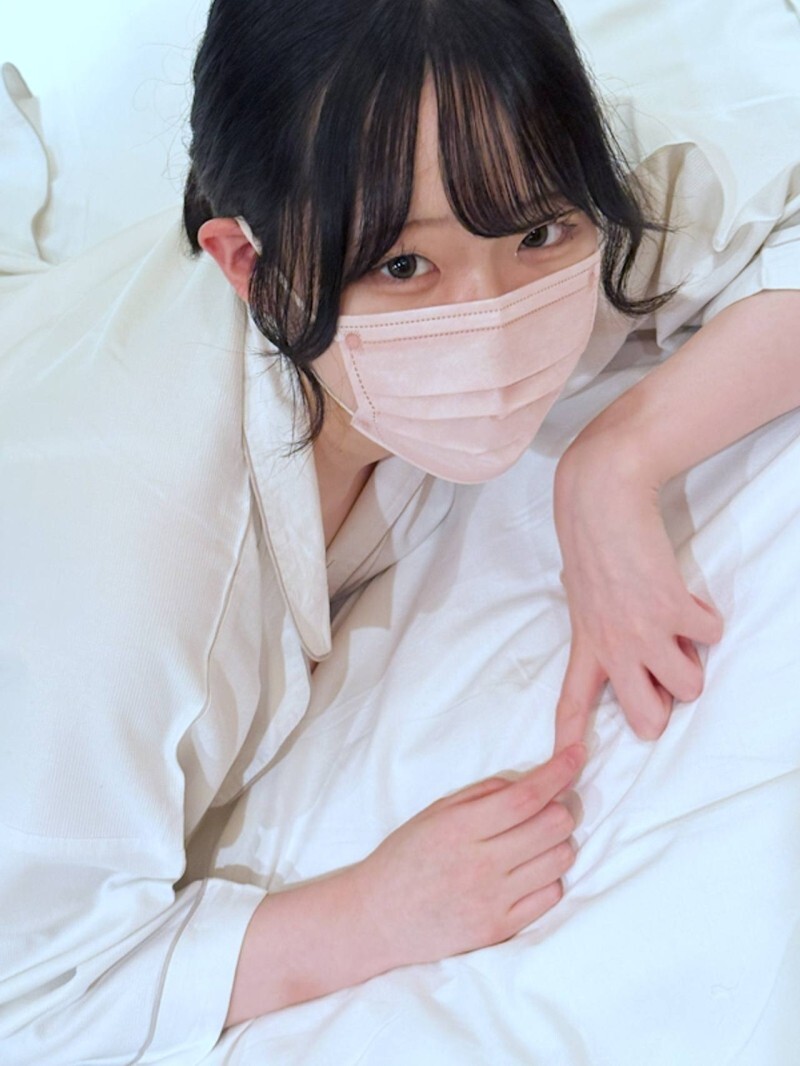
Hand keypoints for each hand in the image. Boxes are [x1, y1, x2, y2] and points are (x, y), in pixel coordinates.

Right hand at [352, 744, 585, 968]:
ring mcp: (492, 900)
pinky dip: (550, 877)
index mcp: (460, 828)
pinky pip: (551, 896)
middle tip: (554, 805)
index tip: (576, 754)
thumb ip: (482, 794)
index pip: (525, 797)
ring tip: (538, 840)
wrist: (378, 917)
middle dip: (564, 807)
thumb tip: (530, 781)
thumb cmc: (406, 856)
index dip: (557, 772)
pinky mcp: (500, 929)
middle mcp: (480, 864)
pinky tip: (530, 871)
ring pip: (559, 861)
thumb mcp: (435, 813)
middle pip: (552, 826)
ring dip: (559, 842)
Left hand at [552, 432, 723, 752]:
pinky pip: (711, 635)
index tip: (567, 765)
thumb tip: (621, 644)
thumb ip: (599, 627)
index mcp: (586, 643)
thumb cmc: (589, 543)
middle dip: (664, 709)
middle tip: (664, 675)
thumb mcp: (581, 595)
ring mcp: (646, 631)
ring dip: (694, 660)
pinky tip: (688, 595)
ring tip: (680, 630)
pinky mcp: (675, 608)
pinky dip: (708, 619)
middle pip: (647, 721)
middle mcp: (614, 647)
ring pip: (690, 687)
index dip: (569, 738)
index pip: (570, 702)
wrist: (600, 500)